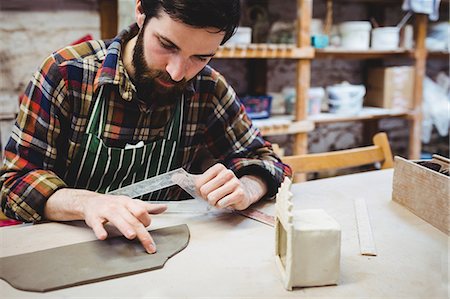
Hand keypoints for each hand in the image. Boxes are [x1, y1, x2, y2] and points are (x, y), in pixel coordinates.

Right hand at [45, 189, 166, 253]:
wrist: (91, 202)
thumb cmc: (114, 204)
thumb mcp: (131, 204)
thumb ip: (147, 208)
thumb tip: (164, 208)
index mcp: (128, 203)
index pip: (141, 211)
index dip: (146, 221)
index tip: (147, 229)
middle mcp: (118, 206)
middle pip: (133, 218)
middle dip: (142, 232)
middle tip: (149, 245)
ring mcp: (106, 211)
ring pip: (117, 218)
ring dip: (125, 227)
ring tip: (131, 235)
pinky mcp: (94, 218)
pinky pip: (97, 224)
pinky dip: (100, 230)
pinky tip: (103, 236)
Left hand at [195, 164, 267, 209]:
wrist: (241, 194)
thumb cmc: (221, 189)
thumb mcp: (206, 182)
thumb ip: (190, 180)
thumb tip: (175, 176)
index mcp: (218, 168)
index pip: (199, 184)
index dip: (201, 192)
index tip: (208, 190)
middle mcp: (227, 173)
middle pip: (205, 191)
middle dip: (207, 198)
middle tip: (215, 196)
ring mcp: (235, 182)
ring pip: (212, 198)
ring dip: (214, 203)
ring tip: (220, 199)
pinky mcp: (240, 193)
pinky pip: (222, 203)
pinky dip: (221, 206)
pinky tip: (227, 202)